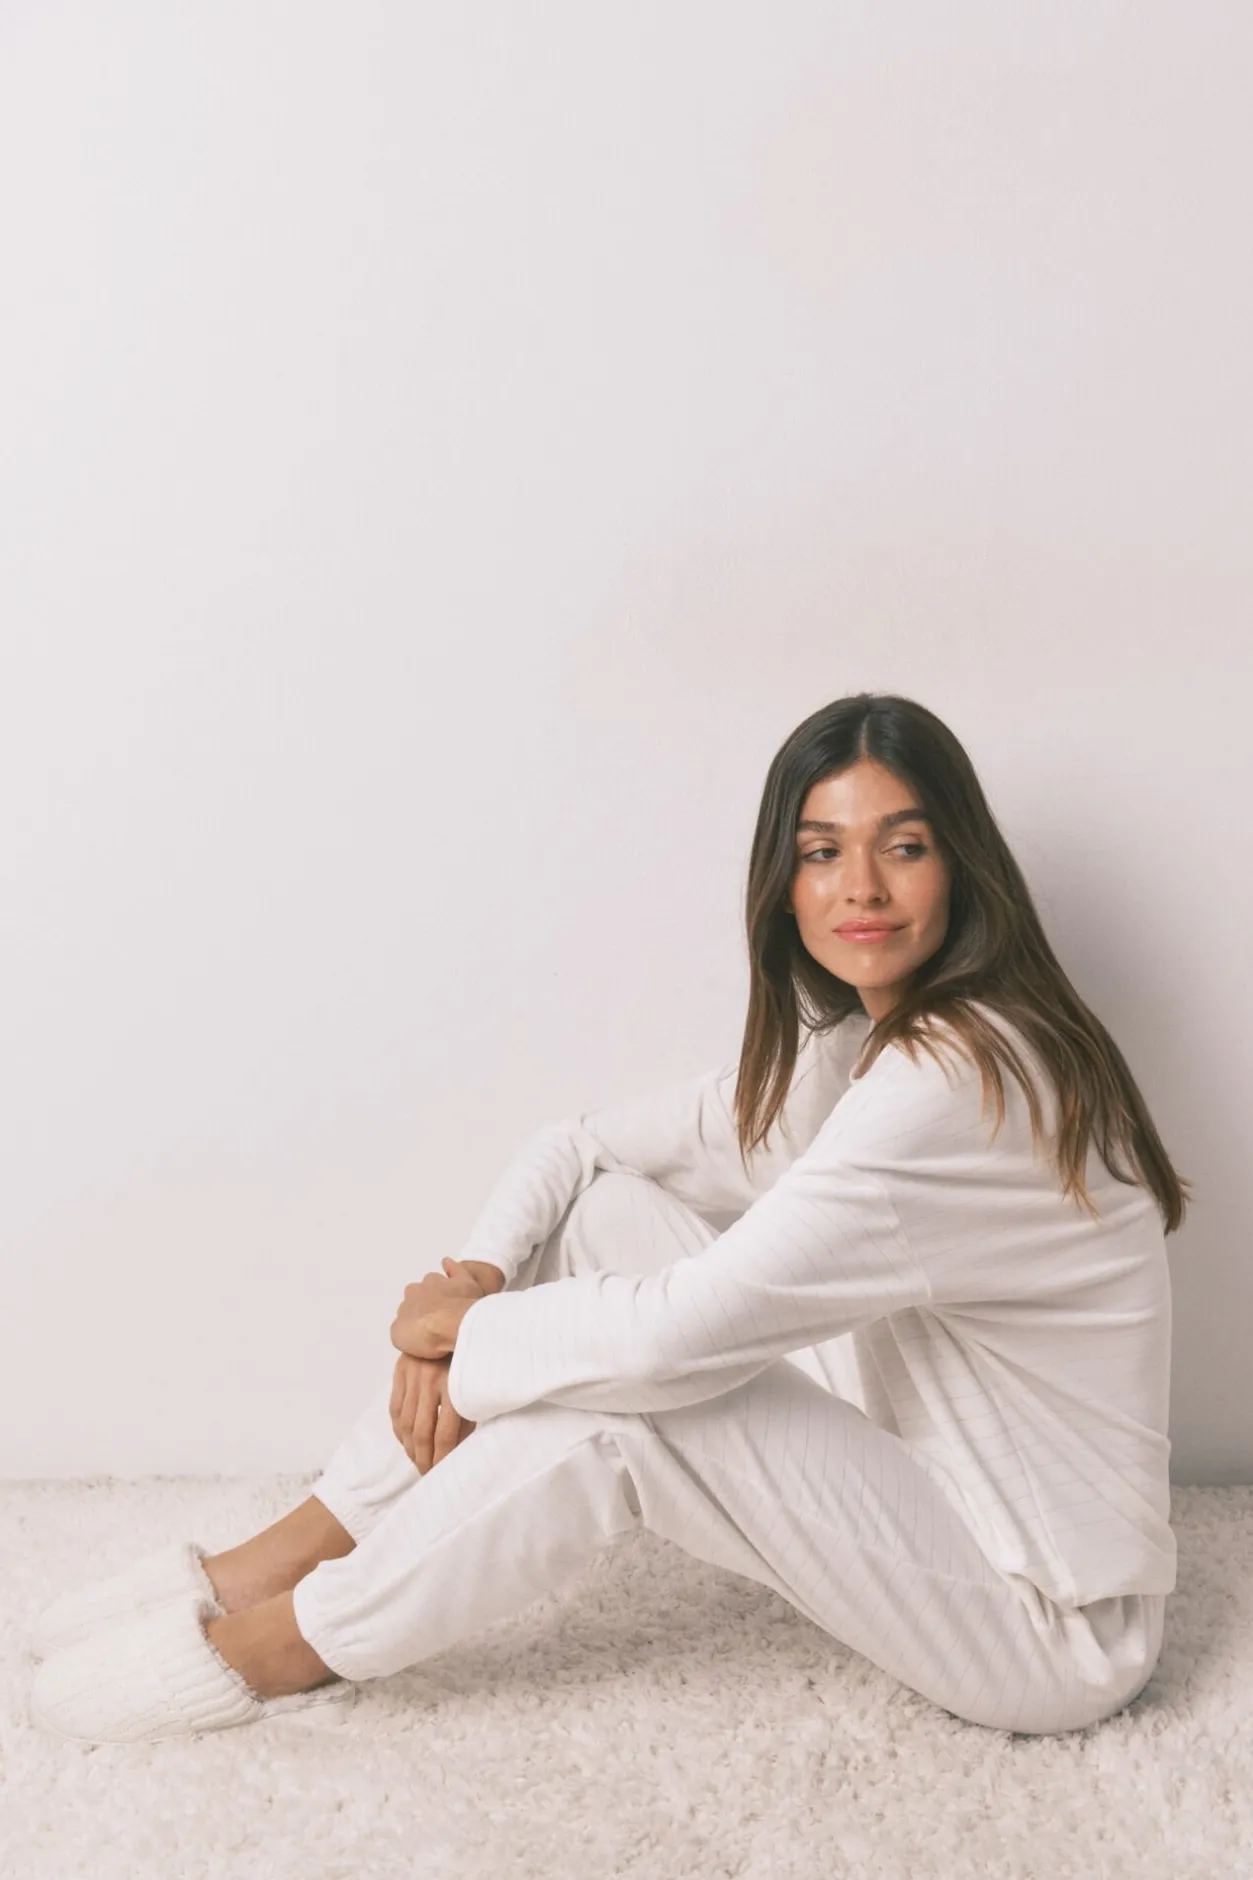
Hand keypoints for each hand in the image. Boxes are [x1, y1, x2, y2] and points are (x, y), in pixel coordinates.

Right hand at [389, 1351, 475, 1471]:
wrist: (452, 1321)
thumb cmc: (472, 1358)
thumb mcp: (476, 1385)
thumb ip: (469, 1415)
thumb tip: (459, 1449)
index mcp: (454, 1385)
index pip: (444, 1433)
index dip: (441, 1457)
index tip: (442, 1472)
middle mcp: (430, 1381)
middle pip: (421, 1432)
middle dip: (423, 1458)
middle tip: (427, 1473)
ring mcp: (412, 1375)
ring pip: (404, 1423)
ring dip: (409, 1448)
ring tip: (417, 1461)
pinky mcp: (400, 1370)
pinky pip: (395, 1407)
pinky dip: (398, 1429)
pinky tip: (406, 1441)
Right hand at [390, 1257, 488, 1360]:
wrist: (453, 1322)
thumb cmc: (425, 1331)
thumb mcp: (400, 1337)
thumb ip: (401, 1330)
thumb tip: (406, 1329)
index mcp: (405, 1303)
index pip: (404, 1308)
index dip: (413, 1318)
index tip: (420, 1328)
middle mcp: (420, 1289)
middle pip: (417, 1292)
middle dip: (423, 1302)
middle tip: (432, 1318)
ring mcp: (441, 1283)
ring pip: (433, 1280)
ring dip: (436, 1287)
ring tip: (443, 1301)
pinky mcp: (461, 1280)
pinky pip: (454, 1268)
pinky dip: (450, 1266)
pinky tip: (447, 1264)